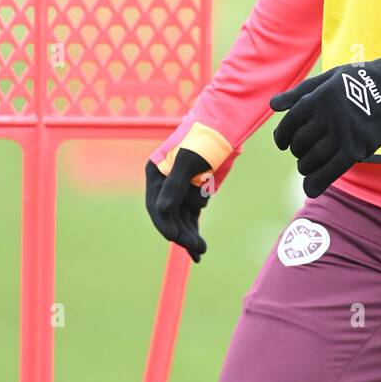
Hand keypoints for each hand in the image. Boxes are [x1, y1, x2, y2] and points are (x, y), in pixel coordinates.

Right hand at [145, 148, 213, 262]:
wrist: (225, 131)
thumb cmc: (203, 139)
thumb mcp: (188, 160)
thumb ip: (175, 185)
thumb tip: (162, 210)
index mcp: (156, 174)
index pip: (155, 205)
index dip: (164, 223)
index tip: (174, 237)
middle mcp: (164, 185)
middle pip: (169, 216)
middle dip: (181, 233)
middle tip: (195, 247)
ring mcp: (179, 191)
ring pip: (181, 220)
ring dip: (189, 236)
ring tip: (200, 251)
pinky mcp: (193, 195)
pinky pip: (191, 218)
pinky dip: (194, 231)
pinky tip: (198, 249)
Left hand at [269, 43, 380, 197]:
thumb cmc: (362, 80)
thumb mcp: (329, 78)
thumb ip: (300, 93)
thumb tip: (272, 105)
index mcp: (318, 97)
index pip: (290, 122)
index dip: (282, 136)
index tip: (283, 144)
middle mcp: (327, 116)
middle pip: (300, 143)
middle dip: (297, 151)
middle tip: (303, 152)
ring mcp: (342, 133)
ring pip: (312, 159)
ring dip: (306, 166)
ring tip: (308, 165)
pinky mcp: (357, 148)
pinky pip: (331, 170)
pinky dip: (317, 182)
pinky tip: (310, 188)